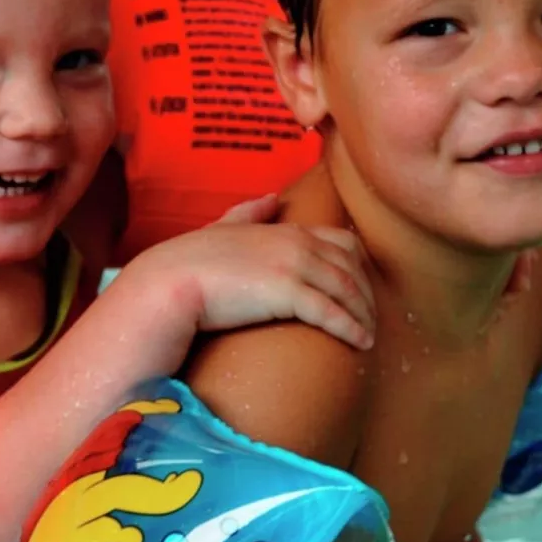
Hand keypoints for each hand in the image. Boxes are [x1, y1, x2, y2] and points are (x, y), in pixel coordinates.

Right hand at [122, 194, 375, 349]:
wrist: (169, 281)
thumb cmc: (189, 261)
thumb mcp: (224, 227)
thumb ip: (250, 212)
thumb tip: (272, 197)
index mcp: (286, 230)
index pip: (341, 242)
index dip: (358, 267)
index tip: (363, 290)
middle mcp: (297, 244)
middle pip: (351, 268)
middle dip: (366, 295)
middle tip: (372, 319)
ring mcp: (294, 266)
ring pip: (347, 290)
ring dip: (364, 315)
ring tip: (368, 337)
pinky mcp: (287, 293)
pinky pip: (331, 312)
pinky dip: (351, 327)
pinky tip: (360, 343)